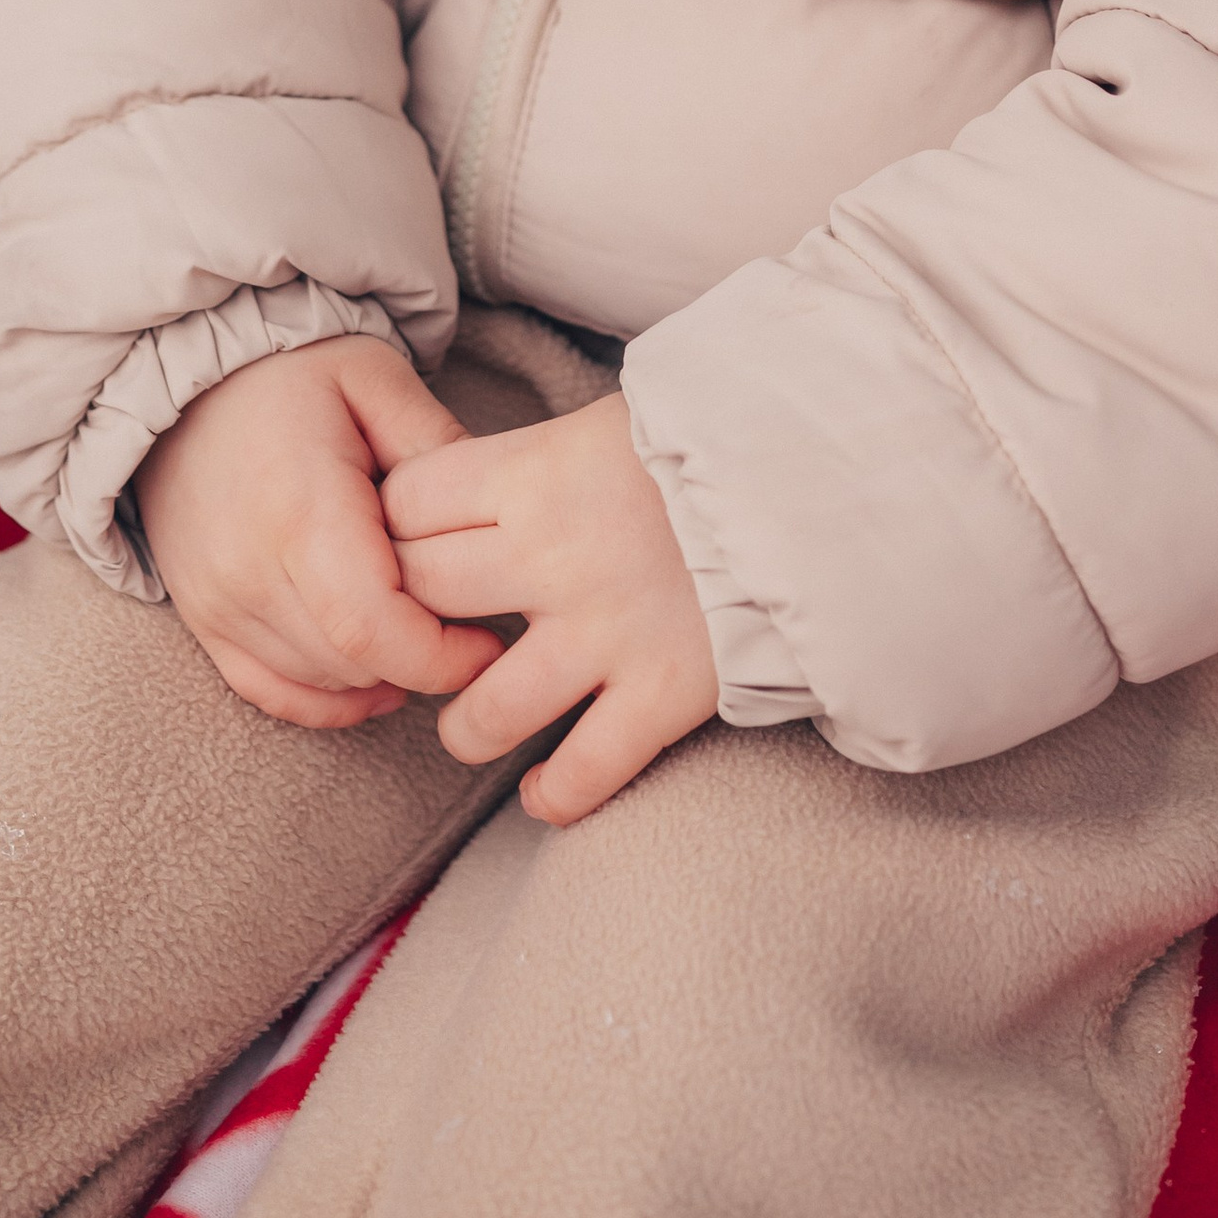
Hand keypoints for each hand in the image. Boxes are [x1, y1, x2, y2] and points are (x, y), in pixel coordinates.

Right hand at [136, 336, 505, 732]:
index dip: (442, 657)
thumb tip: (495, 515)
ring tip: (422, 628)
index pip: (374, 628)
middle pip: (354, 662)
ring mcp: (217, 601)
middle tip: (466, 624)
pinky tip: (375, 680)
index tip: (490, 644)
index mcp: (300, 510)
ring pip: (321, 680)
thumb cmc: (290, 372)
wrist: (186, 378)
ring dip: (381, 671)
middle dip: (423, 660)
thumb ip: (438, 446)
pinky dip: (328, 697)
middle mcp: (247, 569)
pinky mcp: (202, 618)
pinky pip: (271, 690)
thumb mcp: (377, 381)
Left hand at [384, 392, 716, 823]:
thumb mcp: (605, 421)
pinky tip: (542, 789)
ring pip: (479, 714)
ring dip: (464, 726)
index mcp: (535, 472)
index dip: (391, 526)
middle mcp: (553, 555)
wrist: (826, 475)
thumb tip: (460, 490)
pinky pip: (580, 774)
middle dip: (408, 620)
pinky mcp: (661, 696)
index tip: (404, 544)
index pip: (404, 504)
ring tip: (476, 717)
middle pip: (417, 600)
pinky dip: (552, 795)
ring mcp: (605, 634)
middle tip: (427, 632)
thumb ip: (531, 461)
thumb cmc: (711, 437)